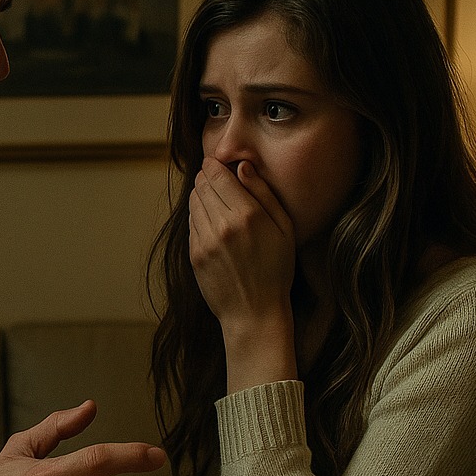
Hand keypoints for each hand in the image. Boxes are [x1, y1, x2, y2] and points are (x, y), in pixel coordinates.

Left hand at [189, 157, 294, 329]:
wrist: (254, 312)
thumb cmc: (276, 270)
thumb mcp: (284, 229)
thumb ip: (264, 194)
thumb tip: (243, 167)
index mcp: (248, 216)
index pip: (218, 175)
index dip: (214, 165)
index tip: (216, 163)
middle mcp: (223, 226)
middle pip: (202, 185)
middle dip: (206, 177)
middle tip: (213, 177)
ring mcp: (206, 241)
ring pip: (193, 202)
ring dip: (199, 194)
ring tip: (212, 197)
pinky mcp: (194, 254)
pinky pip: (191, 223)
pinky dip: (197, 215)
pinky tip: (210, 220)